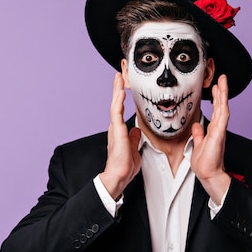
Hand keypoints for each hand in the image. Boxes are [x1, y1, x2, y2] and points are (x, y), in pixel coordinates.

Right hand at [99, 73, 140, 199]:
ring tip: (118, 78)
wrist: (120, 175)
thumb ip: (134, 138)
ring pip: (115, 105)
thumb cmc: (125, 165)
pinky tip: (120, 93)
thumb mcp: (134, 148)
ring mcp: (115, 129)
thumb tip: (136, 130)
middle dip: (117, 89)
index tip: (122, 86)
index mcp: (120, 131)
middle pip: (116, 104)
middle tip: (118, 76)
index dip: (121, 98)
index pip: (120, 110)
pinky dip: (118, 102)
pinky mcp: (117, 131)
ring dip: (117, 91)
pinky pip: (117, 113)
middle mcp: (115, 127)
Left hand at [191, 75, 231, 204]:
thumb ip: (198, 135)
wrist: (208, 174)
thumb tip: (197, 126)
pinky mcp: (219, 134)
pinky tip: (223, 96)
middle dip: (221, 92)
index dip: (216, 98)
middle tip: (221, 78)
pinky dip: (223, 105)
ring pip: (223, 108)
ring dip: (223, 94)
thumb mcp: (197, 145)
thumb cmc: (204, 164)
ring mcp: (219, 130)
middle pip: (220, 106)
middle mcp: (218, 129)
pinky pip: (222, 116)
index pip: (215, 111)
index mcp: (213, 131)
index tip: (215, 88)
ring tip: (223, 81)